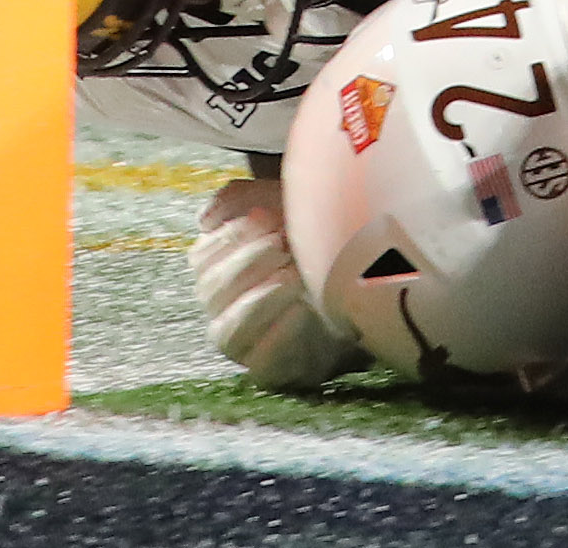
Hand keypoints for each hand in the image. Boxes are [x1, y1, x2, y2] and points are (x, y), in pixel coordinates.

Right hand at [189, 176, 368, 390]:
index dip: (234, 235)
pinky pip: (260, 364)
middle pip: (211, 290)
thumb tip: (207, 220)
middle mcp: (221, 307)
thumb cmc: (315, 238)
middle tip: (283, 244)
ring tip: (294, 276)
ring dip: (259, 301)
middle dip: (248, 263)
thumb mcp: (283, 204)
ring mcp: (242, 341)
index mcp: (216, 267)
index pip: (204, 256)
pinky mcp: (270, 367)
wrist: (363, 279)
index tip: (270, 217)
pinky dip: (279, 337)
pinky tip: (303, 310)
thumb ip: (240, 201)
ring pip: (228, 331)